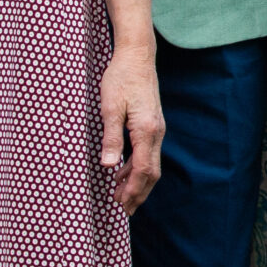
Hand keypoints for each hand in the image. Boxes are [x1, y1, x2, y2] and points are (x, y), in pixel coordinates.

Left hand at [99, 44, 165, 213]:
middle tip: (125, 210)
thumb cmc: (121, 79)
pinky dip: (136, 167)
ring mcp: (156, 128)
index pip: (143, 170)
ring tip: (121, 196)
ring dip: (137, 182)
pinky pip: (148, 152)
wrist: (137, 56)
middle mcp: (156, 132)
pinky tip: (122, 172)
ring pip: (151, 164)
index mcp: (147, 130)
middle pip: (152, 172)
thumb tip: (109, 166)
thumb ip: (112, 138)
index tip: (122, 206)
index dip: (133, 190)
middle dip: (139, 193)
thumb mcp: (111, 108)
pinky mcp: (152, 123)